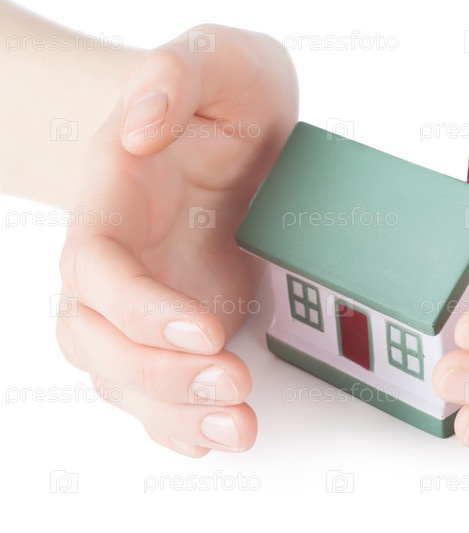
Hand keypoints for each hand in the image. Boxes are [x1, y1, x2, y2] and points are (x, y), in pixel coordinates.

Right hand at [56, 25, 297, 455]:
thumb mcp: (216, 59)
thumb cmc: (219, 97)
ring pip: (123, 377)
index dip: (141, 310)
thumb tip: (142, 125)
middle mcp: (119, 260)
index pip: (98, 271)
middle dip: (160, 375)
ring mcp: (145, 299)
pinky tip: (216, 434)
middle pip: (100, 341)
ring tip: (239, 426)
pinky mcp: (178, 323)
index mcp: (113, 200)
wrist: (224, 127)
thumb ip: (173, 75)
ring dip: (174, 412)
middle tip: (233, 383)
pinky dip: (180, 421)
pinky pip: (155, 386)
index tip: (207, 330)